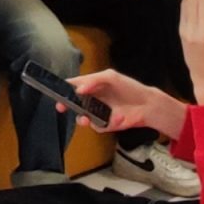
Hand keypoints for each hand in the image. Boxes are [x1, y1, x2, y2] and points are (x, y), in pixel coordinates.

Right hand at [67, 70, 187, 139]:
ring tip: (85, 118)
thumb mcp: (111, 77)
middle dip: (66, 105)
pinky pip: (96, 126)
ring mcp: (98, 112)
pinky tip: (115, 118)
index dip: (64, 89)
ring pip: (82, 117)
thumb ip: (93, 80)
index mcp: (92, 85)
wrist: (146, 105)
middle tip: (62, 107)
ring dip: (81, 118)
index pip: (74, 86)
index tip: (57, 92)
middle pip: (73, 103)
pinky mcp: (104, 124)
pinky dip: (101, 123)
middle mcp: (93, 99)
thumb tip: (79, 89)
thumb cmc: (129, 87)